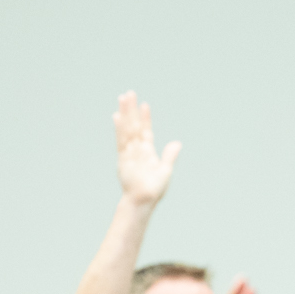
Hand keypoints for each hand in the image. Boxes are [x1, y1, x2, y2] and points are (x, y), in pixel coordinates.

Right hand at [113, 91, 179, 205]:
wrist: (142, 200)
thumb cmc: (154, 189)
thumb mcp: (165, 170)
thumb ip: (170, 156)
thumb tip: (177, 143)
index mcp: (148, 151)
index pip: (146, 130)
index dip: (145, 118)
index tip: (144, 105)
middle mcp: (137, 149)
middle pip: (134, 125)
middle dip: (131, 109)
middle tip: (129, 93)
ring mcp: (129, 152)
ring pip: (127, 128)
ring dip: (124, 113)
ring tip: (122, 98)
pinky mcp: (122, 157)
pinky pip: (121, 140)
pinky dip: (119, 129)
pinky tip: (117, 116)